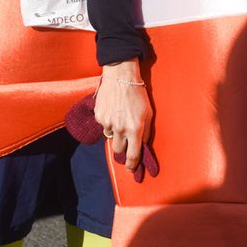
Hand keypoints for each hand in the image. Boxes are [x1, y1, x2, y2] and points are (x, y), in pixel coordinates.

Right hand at [94, 60, 156, 179]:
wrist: (121, 77)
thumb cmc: (138, 94)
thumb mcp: (148, 113)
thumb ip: (145, 131)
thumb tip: (143, 146)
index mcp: (135, 128)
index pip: (133, 154)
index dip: (131, 164)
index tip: (131, 169)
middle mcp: (120, 128)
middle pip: (118, 150)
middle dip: (122, 149)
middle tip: (125, 141)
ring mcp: (108, 122)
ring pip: (110, 137)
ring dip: (115, 132)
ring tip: (120, 117)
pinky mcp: (99, 116)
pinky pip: (103, 125)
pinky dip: (108, 121)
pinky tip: (113, 110)